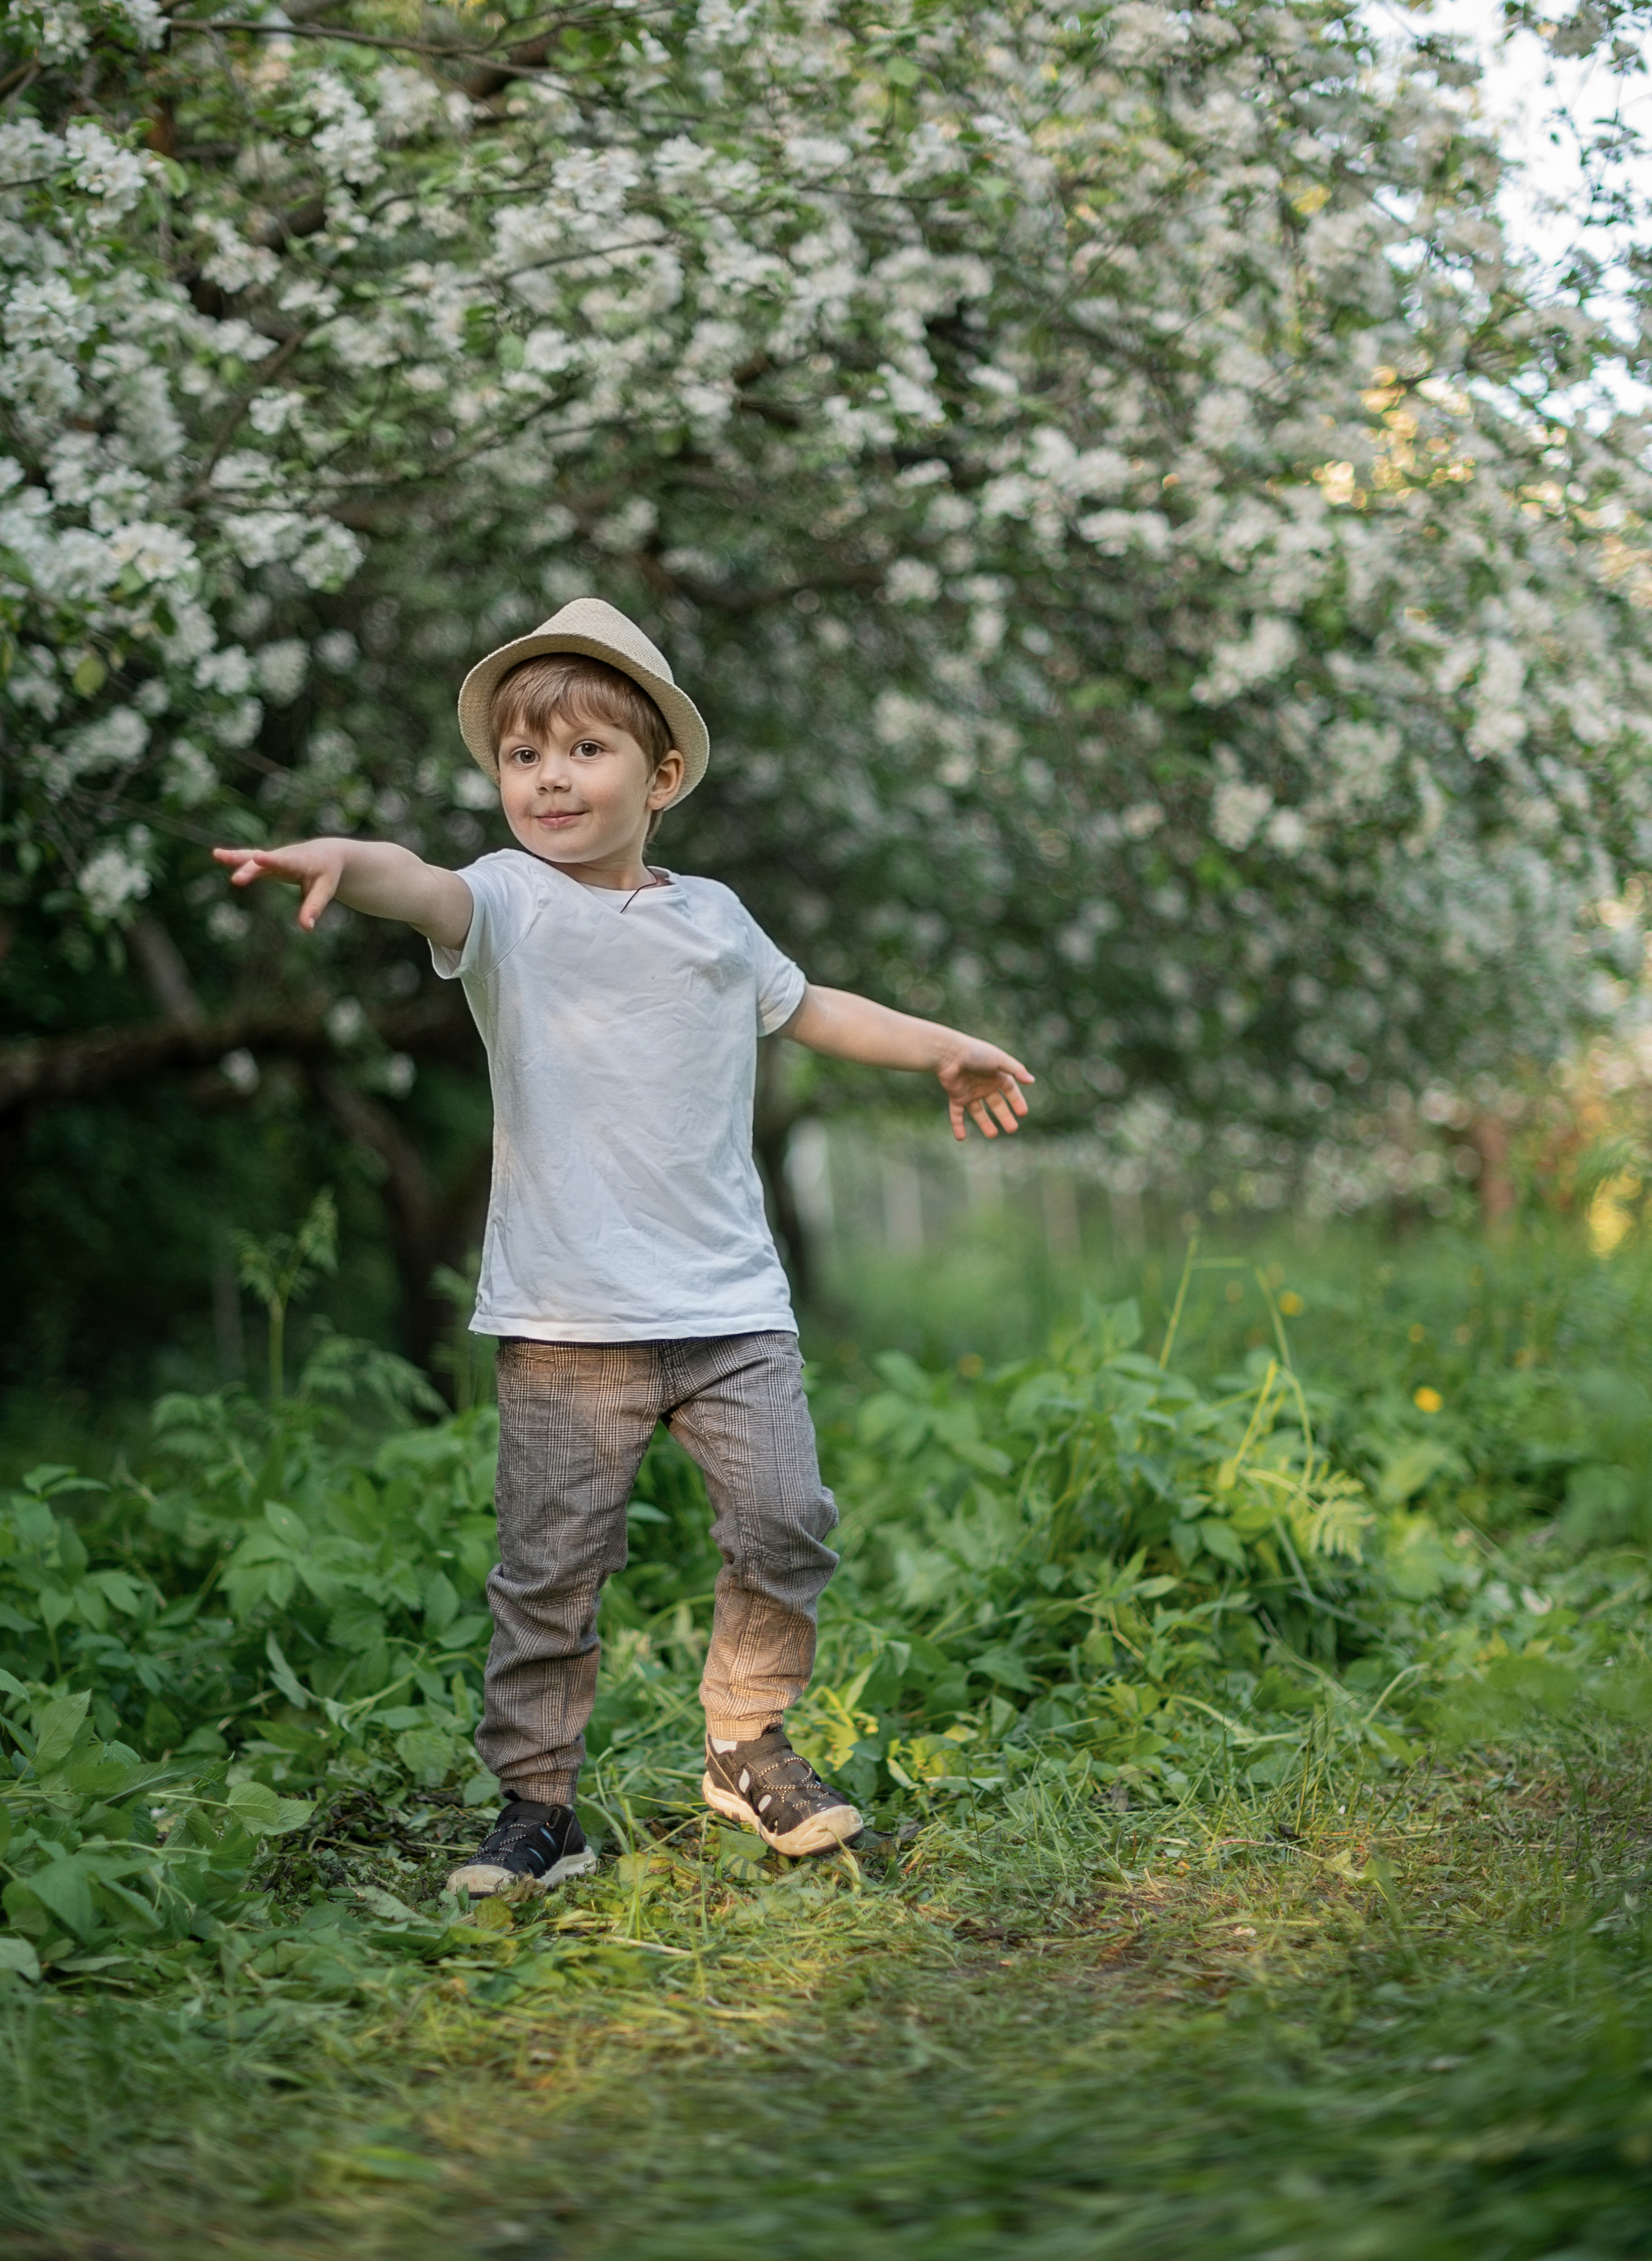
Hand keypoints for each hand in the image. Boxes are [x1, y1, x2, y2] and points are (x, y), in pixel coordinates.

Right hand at [212, 839, 344, 931]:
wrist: (326, 853)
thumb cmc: (327, 873)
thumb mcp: (325, 889)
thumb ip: (314, 907)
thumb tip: (306, 928)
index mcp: (300, 861)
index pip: (285, 862)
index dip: (271, 861)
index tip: (258, 859)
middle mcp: (284, 856)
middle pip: (265, 863)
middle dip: (250, 870)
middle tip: (236, 879)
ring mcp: (274, 857)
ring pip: (253, 856)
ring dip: (236, 857)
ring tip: (217, 855)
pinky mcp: (266, 861)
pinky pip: (249, 859)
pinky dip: (236, 858)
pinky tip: (218, 855)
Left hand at [936, 1037, 1033, 1140]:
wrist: (948, 1053)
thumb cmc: (975, 1053)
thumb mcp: (999, 1059)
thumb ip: (1016, 1069)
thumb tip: (1031, 1081)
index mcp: (995, 1074)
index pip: (1010, 1090)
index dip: (1017, 1101)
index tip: (1022, 1113)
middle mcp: (983, 1084)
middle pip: (996, 1104)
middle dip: (1004, 1116)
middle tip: (1012, 1129)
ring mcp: (969, 1091)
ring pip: (978, 1112)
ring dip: (985, 1123)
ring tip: (992, 1135)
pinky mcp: (955, 1096)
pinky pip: (957, 1114)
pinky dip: (957, 1125)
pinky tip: (960, 1138)